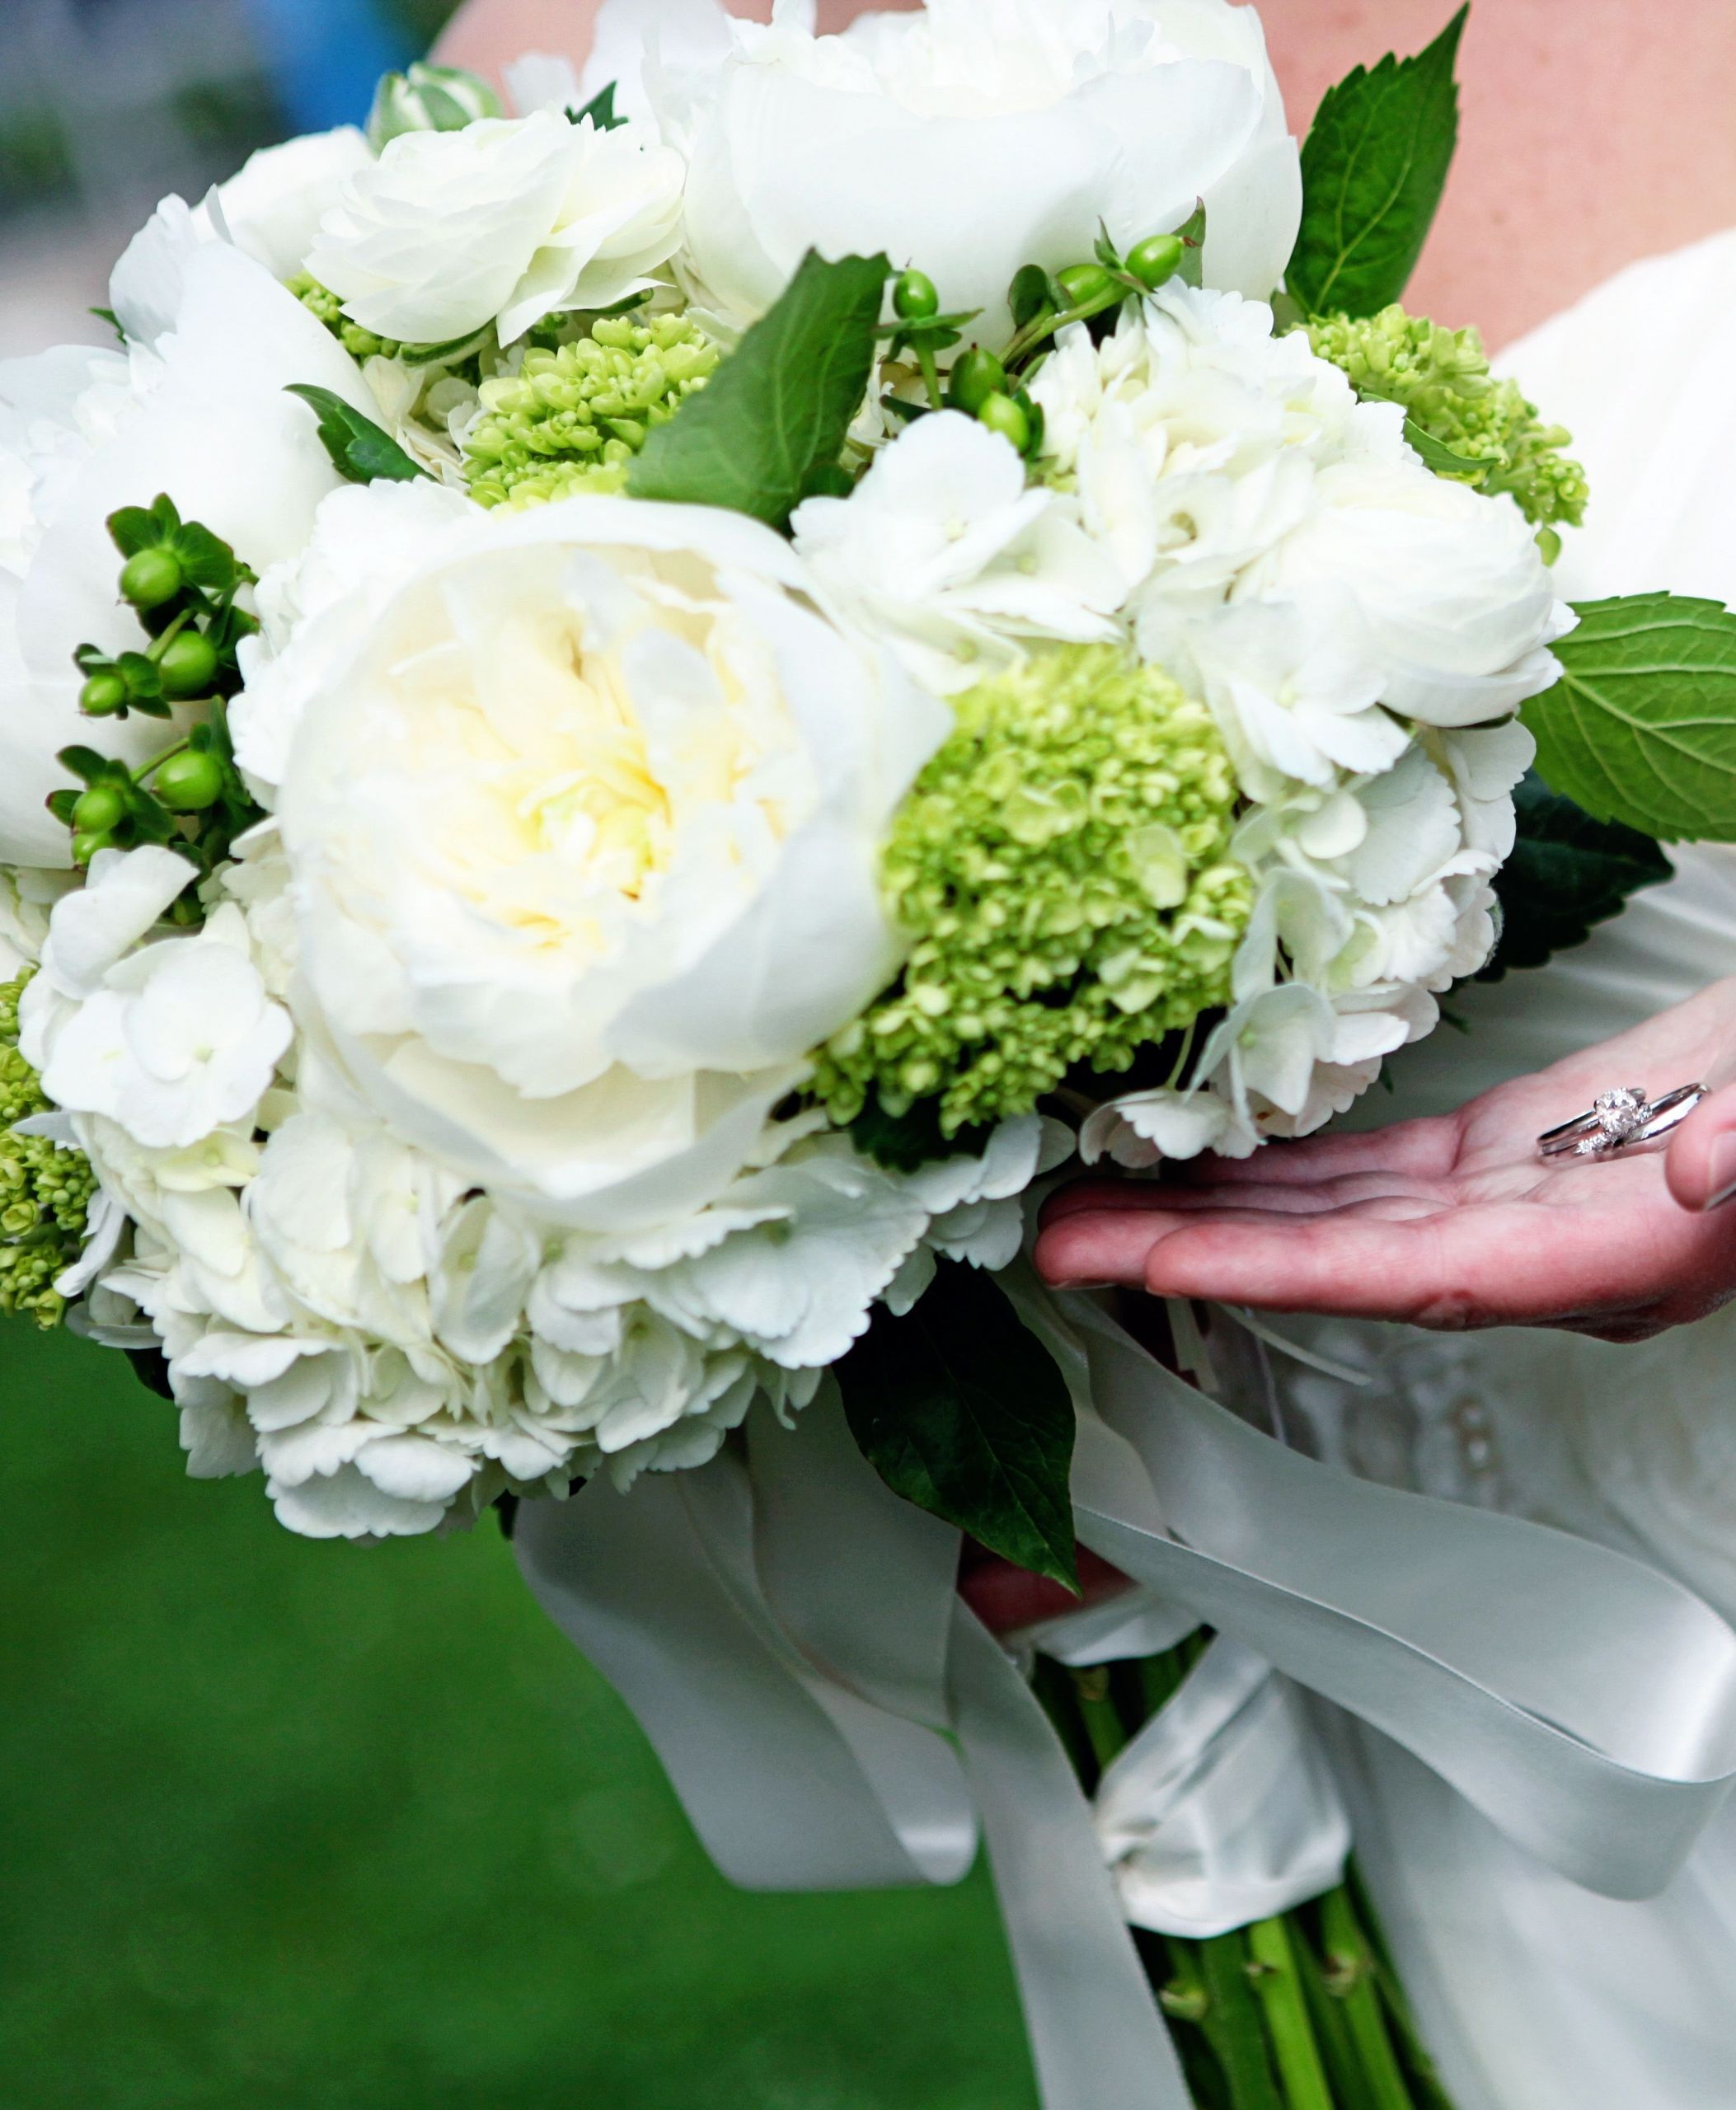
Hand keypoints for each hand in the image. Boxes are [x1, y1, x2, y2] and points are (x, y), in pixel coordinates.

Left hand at [1035, 977, 1735, 1341]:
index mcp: (1602, 1255)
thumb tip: (1692, 1178)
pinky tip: (1207, 1152)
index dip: (1280, 1273)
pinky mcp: (1500, 1153)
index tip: (1160, 1265)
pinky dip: (1281, 1165)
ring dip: (1215, 1212)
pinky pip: (1368, 1171)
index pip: (1409, 1276)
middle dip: (1194, 1255)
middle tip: (1059, 1246)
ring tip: (1095, 1206)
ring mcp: (1509, 1205)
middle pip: (1334, 1262)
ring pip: (1334, 1219)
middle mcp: (1535, 1250)